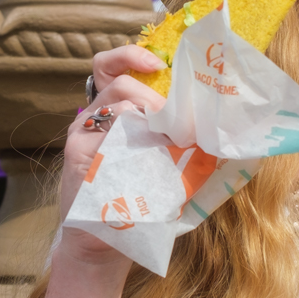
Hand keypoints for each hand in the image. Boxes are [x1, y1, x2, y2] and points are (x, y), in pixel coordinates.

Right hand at [54, 45, 165, 265]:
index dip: (132, 55)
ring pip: (113, 104)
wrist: (105, 242)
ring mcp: (83, 134)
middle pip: (118, 81)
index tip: (159, 65)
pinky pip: (103, 134)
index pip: (111, 67)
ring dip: (147, 114)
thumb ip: (178, 143)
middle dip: (153, 94)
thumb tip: (221, 129)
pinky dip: (130, 140)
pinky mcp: (77, 154)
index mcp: (113, 112)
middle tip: (176, 119)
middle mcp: (94, 117)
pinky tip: (146, 159)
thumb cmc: (136, 201)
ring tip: (170, 138)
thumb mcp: (161, 165)